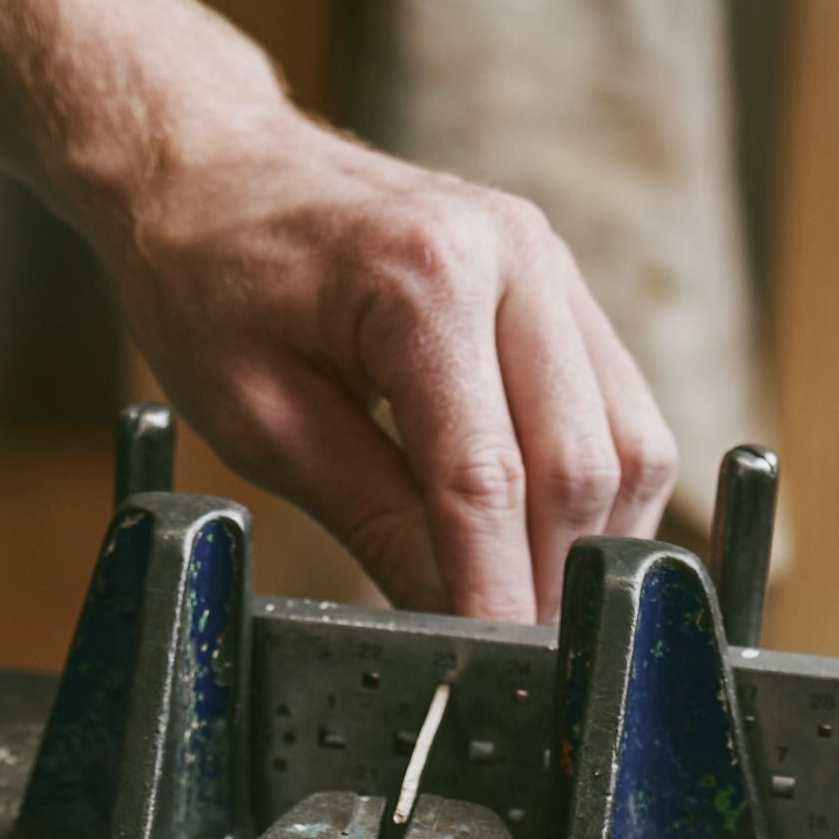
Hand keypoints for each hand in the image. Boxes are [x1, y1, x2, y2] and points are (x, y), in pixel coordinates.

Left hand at [92, 102, 676, 623]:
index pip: (486, 479)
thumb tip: (450, 620)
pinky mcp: (560, 281)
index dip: (496, 594)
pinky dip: (596, 488)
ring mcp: (549, 260)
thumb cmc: (209, 279)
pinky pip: (619, 405)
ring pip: (629, 440)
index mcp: (424, 279)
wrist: (209, 164)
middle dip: (552, 580)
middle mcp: (512, 255)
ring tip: (528, 609)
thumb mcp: (261, 417)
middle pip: (581, 464)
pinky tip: (546, 541)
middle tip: (515, 666)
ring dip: (590, 541)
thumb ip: (371, 517)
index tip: (497, 673)